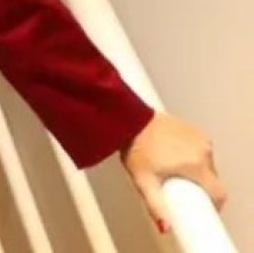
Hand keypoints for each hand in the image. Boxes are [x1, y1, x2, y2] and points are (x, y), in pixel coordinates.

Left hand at [120, 111, 225, 233]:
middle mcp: (203, 151)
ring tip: (173, 169)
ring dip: (196, 169)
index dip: (213, 204)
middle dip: (199, 186)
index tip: (201, 206)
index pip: (219, 193)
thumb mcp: (144, 181)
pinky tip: (175, 154)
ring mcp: (199, 138)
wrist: (128, 120)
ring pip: (207, 163)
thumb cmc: (135, 147)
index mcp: (196, 165)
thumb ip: (156, 206)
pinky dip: (192, 155)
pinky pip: (200, 149)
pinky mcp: (194, 129)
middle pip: (212, 178)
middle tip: (178, 187)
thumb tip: (165, 226)